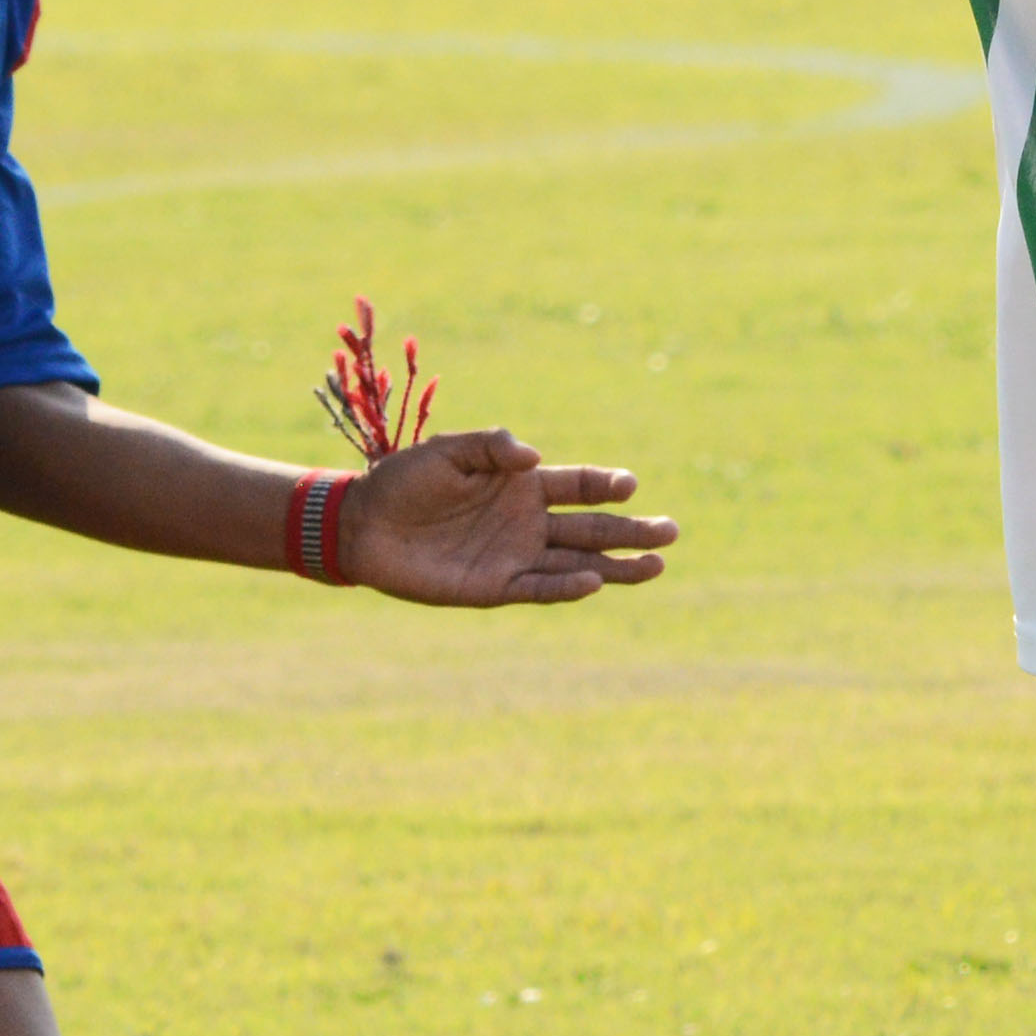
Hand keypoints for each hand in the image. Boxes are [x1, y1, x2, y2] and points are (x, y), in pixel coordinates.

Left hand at [335, 427, 674, 605]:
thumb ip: (493, 446)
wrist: (364, 525)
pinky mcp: (494, 587)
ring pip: (578, 563)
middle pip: (592, 528)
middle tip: (672, 531)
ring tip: (656, 565)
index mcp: (522, 485)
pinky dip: (566, 587)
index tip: (629, 484)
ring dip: (616, 566)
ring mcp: (515, 556)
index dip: (606, 484)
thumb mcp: (449, 450)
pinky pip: (539, 588)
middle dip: (632, 530)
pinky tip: (595, 582)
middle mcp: (527, 522)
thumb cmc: (405, 480)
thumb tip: (534, 457)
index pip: (579, 485)